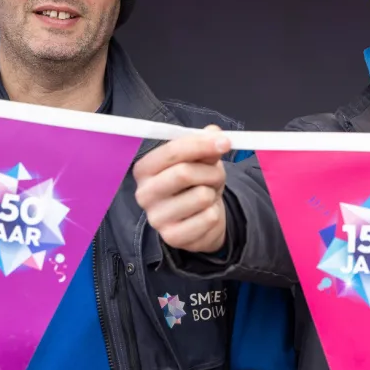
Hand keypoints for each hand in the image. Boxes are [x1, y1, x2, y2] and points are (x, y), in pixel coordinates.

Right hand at [133, 125, 231, 253]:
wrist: (200, 220)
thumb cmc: (196, 184)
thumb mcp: (202, 161)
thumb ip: (206, 145)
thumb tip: (214, 132)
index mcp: (145, 169)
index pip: (171, 151)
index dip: (201, 144)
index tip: (225, 142)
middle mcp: (144, 193)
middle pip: (183, 173)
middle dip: (210, 171)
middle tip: (218, 174)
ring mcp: (156, 218)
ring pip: (201, 196)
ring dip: (213, 193)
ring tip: (207, 195)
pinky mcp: (172, 237)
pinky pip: (208, 217)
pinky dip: (215, 213)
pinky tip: (205, 214)